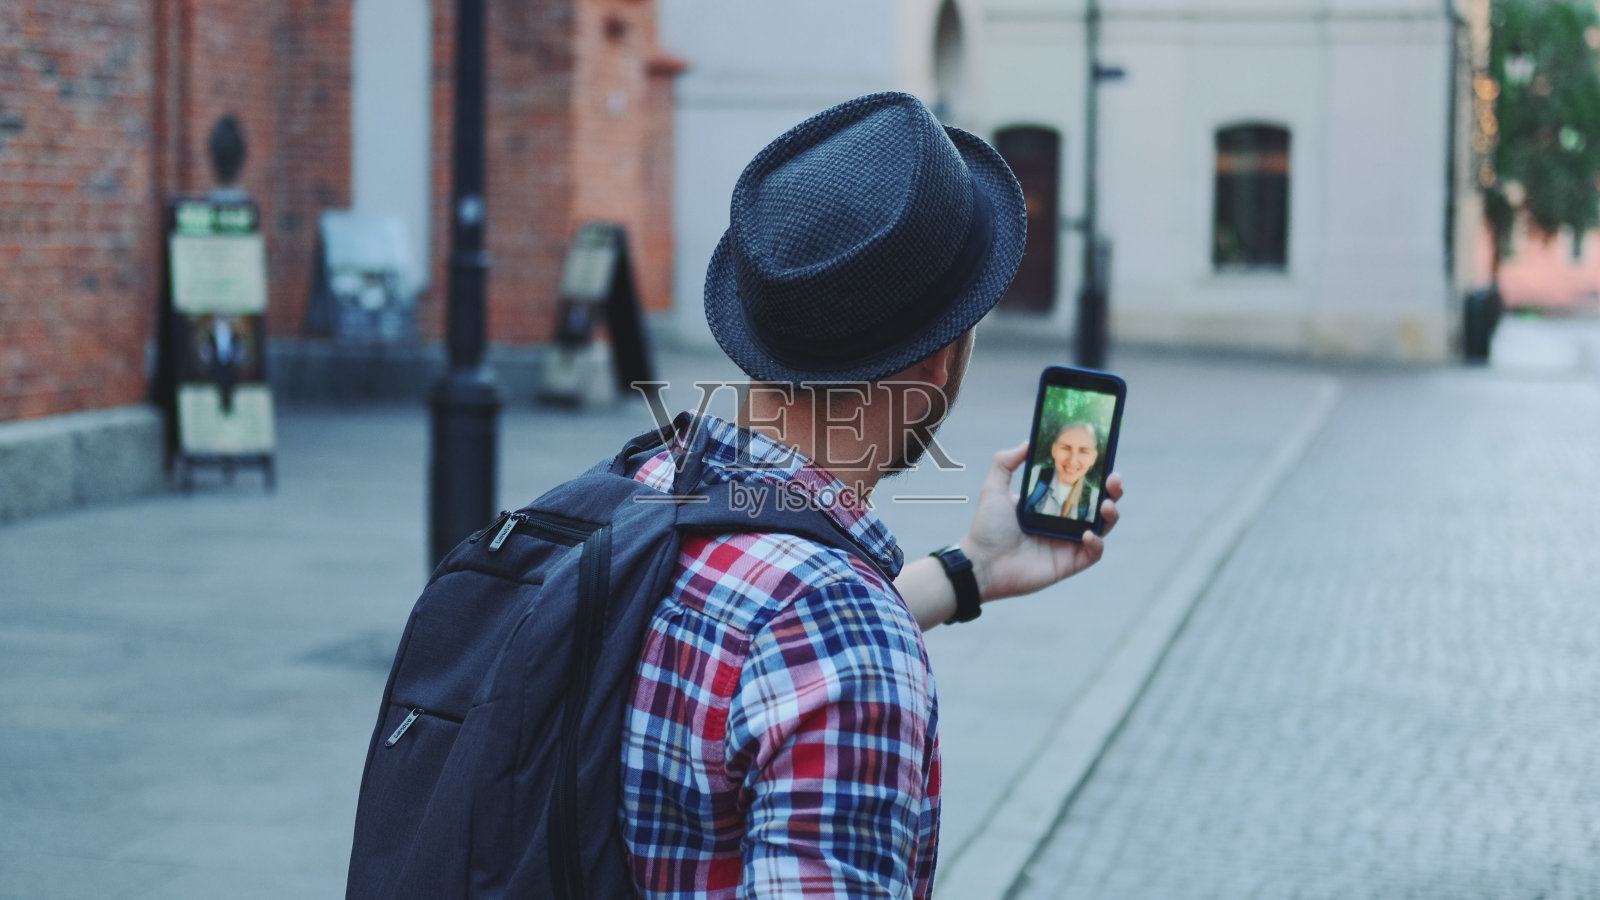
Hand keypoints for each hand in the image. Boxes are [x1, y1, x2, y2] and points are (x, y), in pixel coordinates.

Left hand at [957, 442, 1122, 602]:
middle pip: (1098, 506)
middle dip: (1112, 492)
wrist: (981, 564)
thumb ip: (1005, 462)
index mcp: (1050, 504)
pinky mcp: (1069, 564)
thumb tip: (1027, 442)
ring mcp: (1068, 544)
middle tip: (1114, 480)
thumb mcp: (994, 489)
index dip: (1096, 475)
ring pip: (1102, 528)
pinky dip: (1096, 544)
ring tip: (1106, 505)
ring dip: (1111, 515)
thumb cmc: (987, 528)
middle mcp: (1063, 523)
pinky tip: (1087, 534)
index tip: (1104, 461)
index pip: (1080, 487)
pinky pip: (1093, 554)